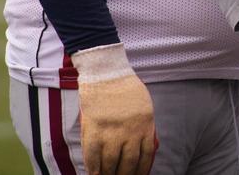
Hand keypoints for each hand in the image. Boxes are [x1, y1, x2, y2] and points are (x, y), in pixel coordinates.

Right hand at [71, 43, 156, 174]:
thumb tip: (144, 147)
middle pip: (128, 164)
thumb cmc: (126, 88)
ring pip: (110, 164)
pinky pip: (93, 156)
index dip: (141, 170)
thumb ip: (144, 126)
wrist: (106, 73)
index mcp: (146, 125)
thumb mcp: (144, 106)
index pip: (145, 156)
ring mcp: (111, 132)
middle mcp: (130, 132)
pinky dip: (93, 168)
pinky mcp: (93, 131)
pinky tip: (94, 173)